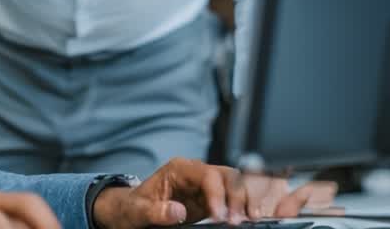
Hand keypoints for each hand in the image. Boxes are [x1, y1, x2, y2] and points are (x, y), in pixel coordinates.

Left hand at [91, 158, 337, 227]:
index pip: (208, 174)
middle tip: (245, 220)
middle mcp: (198, 173)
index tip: (221, 217)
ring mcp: (209, 186)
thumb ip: (157, 211)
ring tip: (254, 219)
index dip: (219, 194)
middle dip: (242, 195)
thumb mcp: (138, 211)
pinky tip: (258, 216)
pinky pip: (239, 199)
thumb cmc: (133, 208)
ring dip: (250, 200)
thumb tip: (177, 211)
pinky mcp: (216, 200)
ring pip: (240, 184)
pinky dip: (251, 206)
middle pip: (230, 175)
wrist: (132, 212)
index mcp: (180, 169)